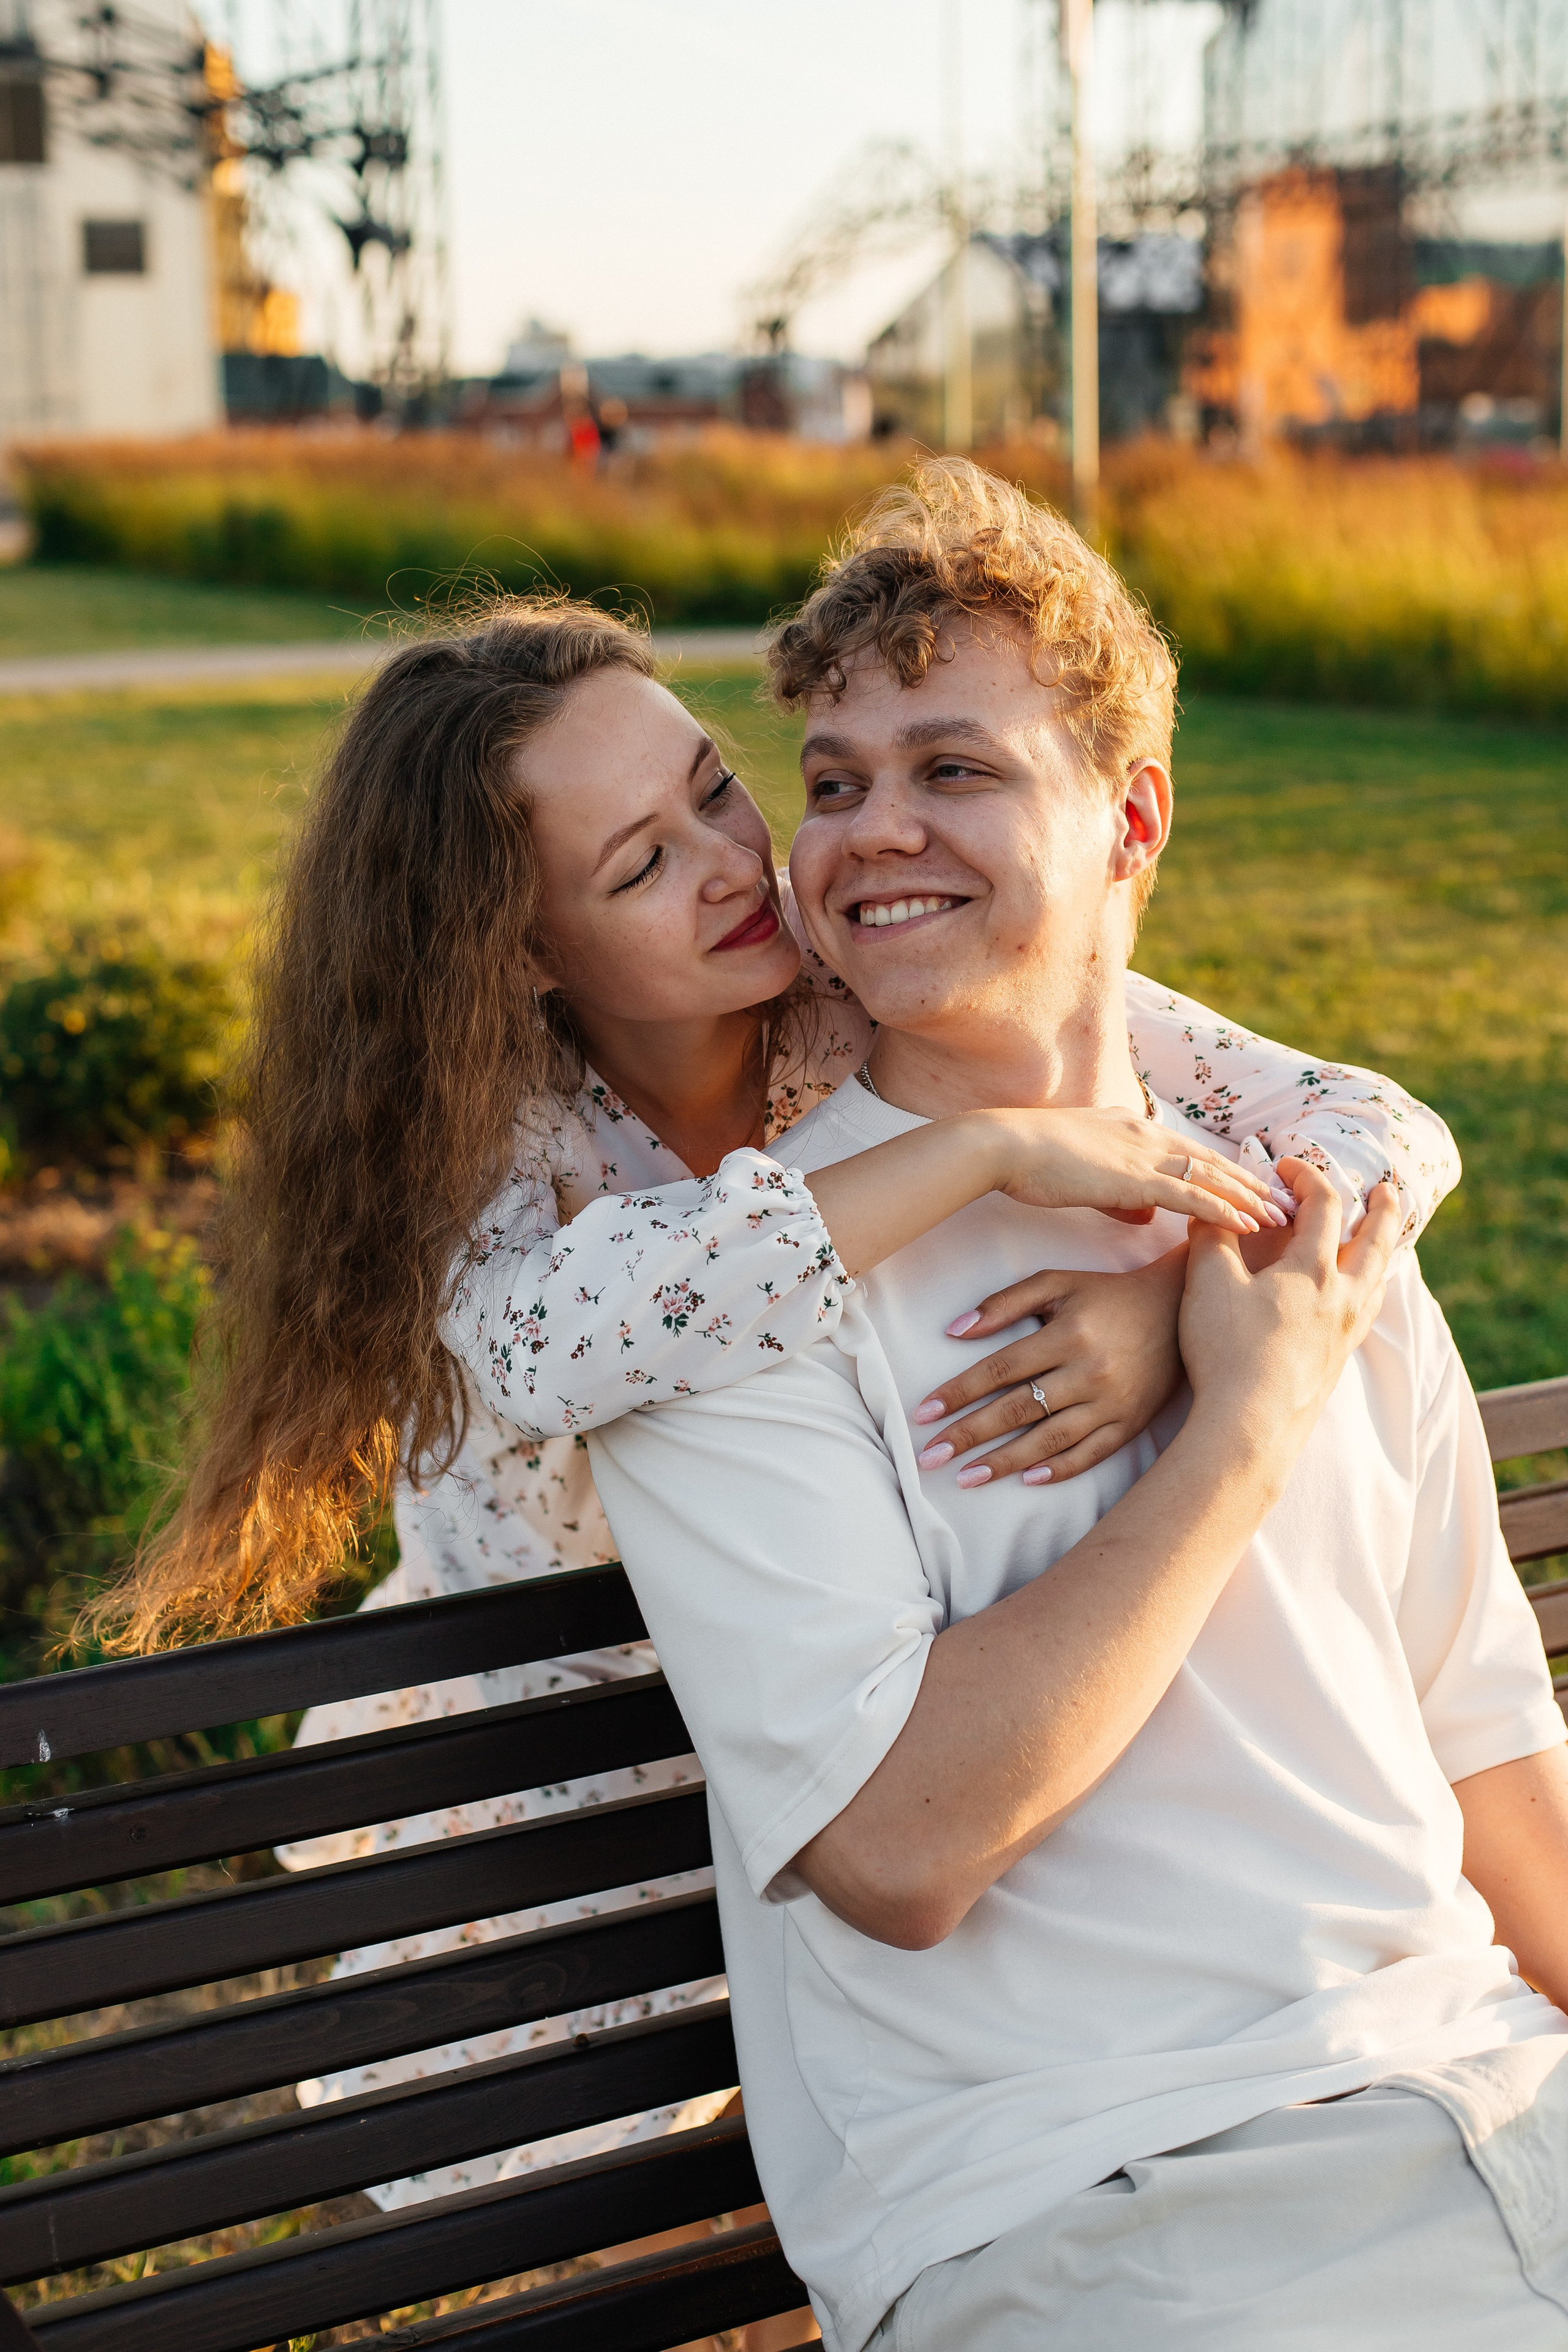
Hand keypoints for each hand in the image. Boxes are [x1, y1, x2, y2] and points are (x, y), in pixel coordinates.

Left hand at [912, 1252, 1185, 1486]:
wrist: (1180, 1310)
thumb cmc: (1107, 1295)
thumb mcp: (1058, 1283)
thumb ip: (1005, 1303)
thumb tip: (953, 1330)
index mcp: (1067, 1334)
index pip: (999, 1370)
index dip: (958, 1393)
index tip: (923, 1414)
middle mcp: (1089, 1372)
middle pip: (1018, 1410)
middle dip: (968, 1435)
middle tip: (929, 1457)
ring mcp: (1111, 1403)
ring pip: (1049, 1440)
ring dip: (1003, 1462)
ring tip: (965, 1478)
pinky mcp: (1130, 1425)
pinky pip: (1090, 1455)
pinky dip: (1058, 1469)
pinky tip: (1026, 1480)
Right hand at [991, 1106, 1284, 1236]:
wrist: (1005, 1146)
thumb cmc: (1031, 1160)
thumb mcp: (1084, 1174)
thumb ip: (1120, 1193)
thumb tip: (1145, 1216)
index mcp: (1134, 1131)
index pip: (1192, 1152)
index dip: (1226, 1171)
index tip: (1254, 1188)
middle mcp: (1148, 1136)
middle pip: (1213, 1162)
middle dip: (1251, 1185)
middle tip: (1284, 1204)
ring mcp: (1145, 1155)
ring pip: (1213, 1178)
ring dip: (1249, 1200)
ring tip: (1280, 1219)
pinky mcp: (1137, 1178)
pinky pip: (1194, 1196)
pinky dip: (1225, 1211)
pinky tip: (1249, 1226)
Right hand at [1179, 1161, 1399, 1474]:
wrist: (1250, 1424)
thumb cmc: (1228, 1351)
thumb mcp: (1206, 1283)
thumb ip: (1210, 1239)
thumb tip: (1211, 1211)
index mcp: (1312, 1270)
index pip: (1324, 1206)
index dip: (1309, 1177)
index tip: (1290, 1166)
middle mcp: (1341, 1298)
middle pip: (1376, 1242)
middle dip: (1382, 1211)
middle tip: (1387, 1190)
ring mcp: (1344, 1333)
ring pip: (1377, 1282)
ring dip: (1381, 1254)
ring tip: (1380, 1245)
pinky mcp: (1337, 1363)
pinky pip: (1365, 1316)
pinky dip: (1369, 1293)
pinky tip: (1356, 1302)